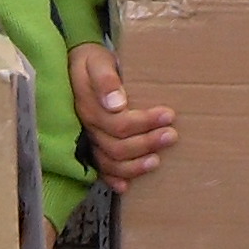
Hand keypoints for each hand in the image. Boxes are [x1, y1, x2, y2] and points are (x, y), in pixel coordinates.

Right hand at [71, 41, 176, 188]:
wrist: (77, 63)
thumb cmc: (92, 61)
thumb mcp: (97, 61)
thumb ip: (105, 79)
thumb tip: (116, 102)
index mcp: (90, 108)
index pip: (120, 123)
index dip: (145, 122)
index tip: (169, 115)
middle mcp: (89, 127)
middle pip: (117, 146)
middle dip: (147, 143)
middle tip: (172, 135)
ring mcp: (89, 138)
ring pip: (109, 162)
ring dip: (134, 166)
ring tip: (157, 161)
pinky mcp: (90, 144)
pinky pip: (99, 168)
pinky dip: (112, 179)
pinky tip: (126, 186)